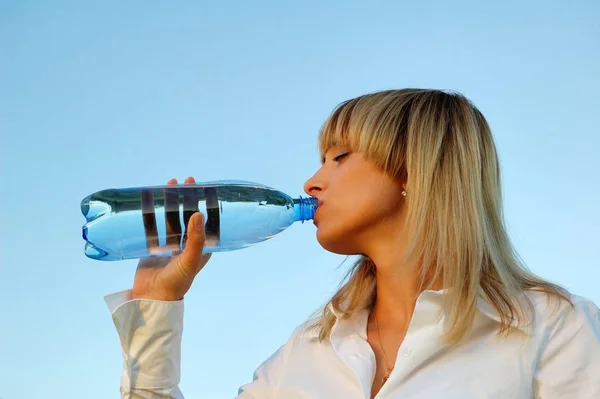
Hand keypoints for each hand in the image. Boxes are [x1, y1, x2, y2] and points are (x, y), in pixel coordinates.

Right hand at [131, 176, 211, 300]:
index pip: (205, 221)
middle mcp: (187, 244)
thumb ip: (195, 238)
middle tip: (185, 182)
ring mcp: (170, 244)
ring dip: (171, 202)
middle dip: (187, 198)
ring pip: (171, 217)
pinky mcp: (153, 246)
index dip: (205, 203)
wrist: (152, 298)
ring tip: (168, 185)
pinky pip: (154, 225)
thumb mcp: (190, 259)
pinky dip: (153, 213)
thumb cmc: (177, 281)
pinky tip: (150, 201)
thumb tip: (199, 213)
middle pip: (188, 215)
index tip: (203, 188)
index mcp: (201, 247)